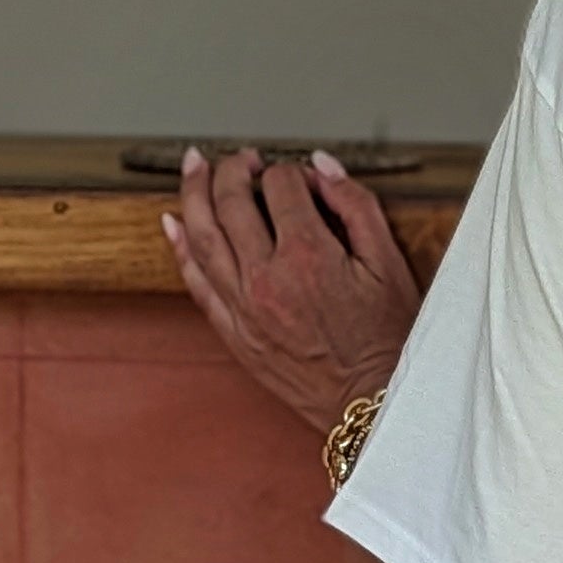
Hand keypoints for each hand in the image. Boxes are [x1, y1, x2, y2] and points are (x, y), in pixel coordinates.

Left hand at [161, 146, 419, 429]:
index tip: (301, 177)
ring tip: (194, 166)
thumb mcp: (390, 264)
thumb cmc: (388, 340)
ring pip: (202, 234)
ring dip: (194, 192)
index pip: (281, 187)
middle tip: (242, 158)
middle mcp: (267, 278)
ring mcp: (244, 307)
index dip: (290, 171)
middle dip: (234, 168)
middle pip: (231, 201)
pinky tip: (172, 223)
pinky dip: (180, 247)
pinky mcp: (234, 332)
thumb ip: (357, 206)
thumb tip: (322, 167)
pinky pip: (195, 281)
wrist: (372, 404)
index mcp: (310, 256)